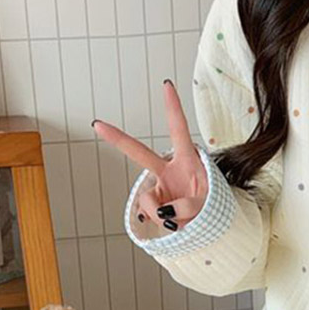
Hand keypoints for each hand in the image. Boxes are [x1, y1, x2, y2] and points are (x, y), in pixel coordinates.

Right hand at [128, 90, 208, 236]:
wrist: (206, 224)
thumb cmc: (211, 206)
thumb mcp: (208, 204)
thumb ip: (188, 206)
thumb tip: (164, 213)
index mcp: (188, 159)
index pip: (178, 129)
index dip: (172, 107)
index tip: (165, 85)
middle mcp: (169, 169)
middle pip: (139, 153)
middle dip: (117, 139)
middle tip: (97, 125)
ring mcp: (159, 186)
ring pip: (148, 200)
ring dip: (163, 215)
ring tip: (181, 220)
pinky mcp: (153, 203)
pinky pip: (149, 213)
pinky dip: (160, 222)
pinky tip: (171, 222)